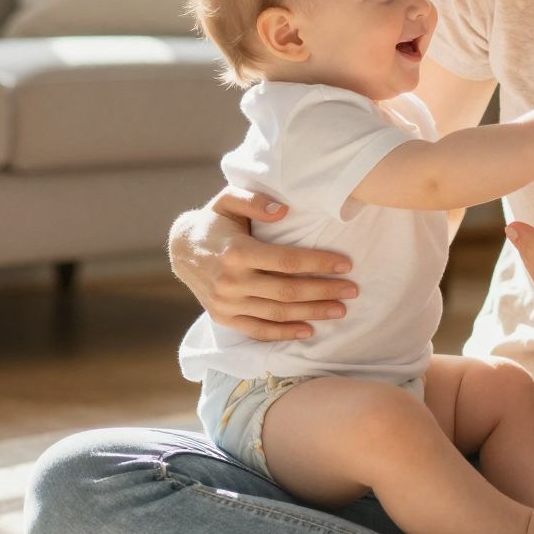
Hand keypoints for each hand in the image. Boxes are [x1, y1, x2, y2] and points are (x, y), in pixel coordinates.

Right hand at [169, 187, 358, 340]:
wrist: (180, 249)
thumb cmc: (214, 221)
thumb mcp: (228, 200)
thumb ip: (255, 201)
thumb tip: (283, 211)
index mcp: (236, 252)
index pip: (287, 261)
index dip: (319, 263)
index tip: (346, 264)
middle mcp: (231, 281)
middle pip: (288, 291)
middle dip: (324, 291)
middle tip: (352, 290)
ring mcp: (227, 303)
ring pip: (277, 312)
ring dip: (312, 313)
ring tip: (340, 310)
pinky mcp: (224, 318)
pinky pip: (258, 330)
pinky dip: (284, 333)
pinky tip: (308, 330)